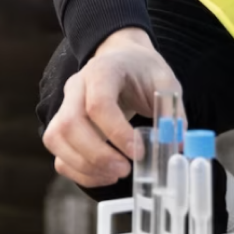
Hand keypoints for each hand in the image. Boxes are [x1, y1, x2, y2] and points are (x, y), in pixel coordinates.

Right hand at [43, 27, 180, 188]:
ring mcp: (65, 106)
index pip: (98, 104)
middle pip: (69, 124)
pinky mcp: (64, 126)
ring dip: (85, 165)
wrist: (123, 59)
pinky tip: (104, 175)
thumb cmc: (142, 71)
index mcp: (103, 71)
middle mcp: (77, 87)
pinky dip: (78, 171)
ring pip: (57, 139)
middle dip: (97, 155)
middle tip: (125, 170)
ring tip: (115, 174)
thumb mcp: (165, 83)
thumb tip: (176, 146)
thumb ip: (172, 114)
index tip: (139, 152)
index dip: (117, 133)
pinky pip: (59, 153)